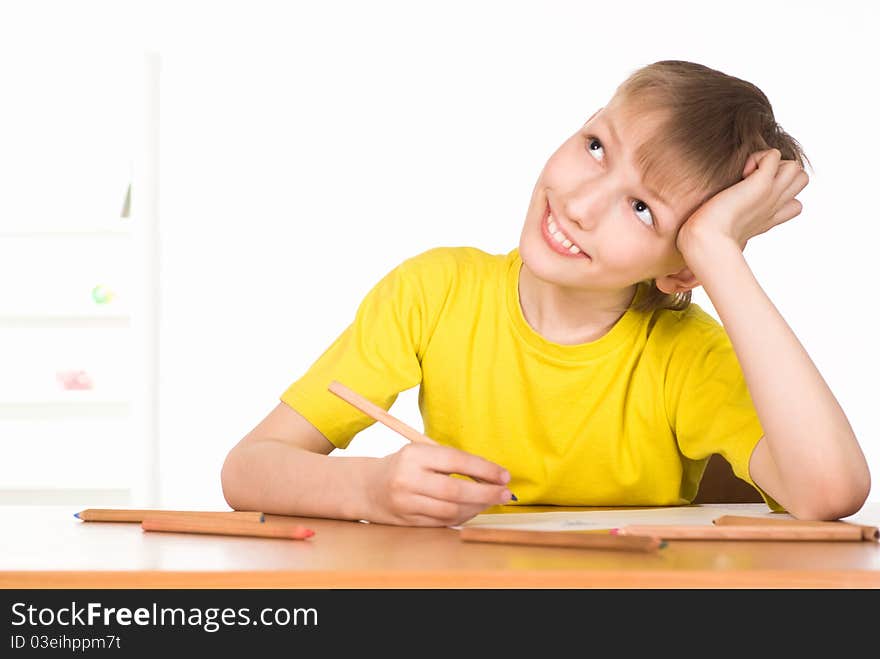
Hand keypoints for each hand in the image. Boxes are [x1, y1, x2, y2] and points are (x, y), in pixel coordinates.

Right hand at [364, 442, 512, 526]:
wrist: (368, 487)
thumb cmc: (404, 466)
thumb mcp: (421, 453)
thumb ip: (451, 461)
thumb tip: (492, 475)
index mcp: (414, 455)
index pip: (456, 461)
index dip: (484, 469)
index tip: (504, 475)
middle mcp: (408, 479)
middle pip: (455, 491)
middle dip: (486, 493)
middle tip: (505, 493)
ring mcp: (406, 503)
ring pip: (451, 510)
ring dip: (476, 508)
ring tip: (489, 501)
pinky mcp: (408, 521)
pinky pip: (443, 522)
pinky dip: (462, 517)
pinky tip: (471, 509)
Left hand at [677, 149, 809, 255]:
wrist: (706, 242)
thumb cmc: (707, 241)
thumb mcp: (723, 233)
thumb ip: (727, 226)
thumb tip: (717, 229)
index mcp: (766, 219)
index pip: (793, 205)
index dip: (780, 194)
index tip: (753, 197)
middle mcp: (773, 206)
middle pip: (800, 181)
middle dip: (781, 172)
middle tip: (753, 180)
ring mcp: (771, 195)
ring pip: (795, 167)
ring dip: (773, 163)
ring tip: (749, 175)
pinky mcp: (761, 184)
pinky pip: (774, 155)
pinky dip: (760, 156)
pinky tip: (743, 171)